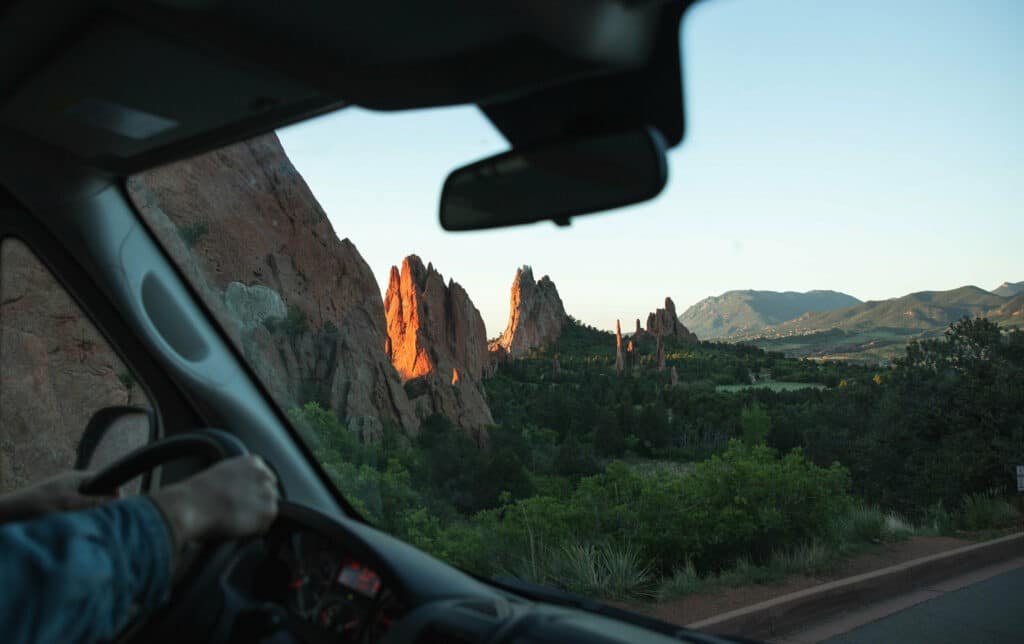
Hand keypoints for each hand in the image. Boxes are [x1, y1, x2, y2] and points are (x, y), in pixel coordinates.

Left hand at [0, 470, 113, 523]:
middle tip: (108, 520)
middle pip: (98, 494)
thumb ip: (95, 502)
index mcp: (77, 477)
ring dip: (90, 516)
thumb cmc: (38, 504)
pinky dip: (79, 522)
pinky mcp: (58, 511)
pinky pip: (76, 515)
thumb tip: (119, 502)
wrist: (8, 515)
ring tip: (94, 528)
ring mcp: (65, 498)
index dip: (115, 491)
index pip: (105, 479)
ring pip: (87, 507)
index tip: (121, 506)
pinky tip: (81, 531)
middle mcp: (72, 486)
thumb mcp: (71, 503)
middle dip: (103, 506)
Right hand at [150, 455, 279, 545]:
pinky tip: (236, 527)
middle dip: (257, 505)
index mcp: (253, 462)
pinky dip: (252, 531)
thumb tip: (246, 493)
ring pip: (268, 511)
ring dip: (255, 519)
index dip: (253, 494)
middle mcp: (264, 474)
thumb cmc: (197, 494)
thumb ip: (241, 478)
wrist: (192, 506)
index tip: (241, 502)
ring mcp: (268, 492)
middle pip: (270, 495)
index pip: (265, 480)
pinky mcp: (268, 511)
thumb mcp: (222, 474)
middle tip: (236, 513)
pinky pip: (264, 527)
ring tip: (234, 520)